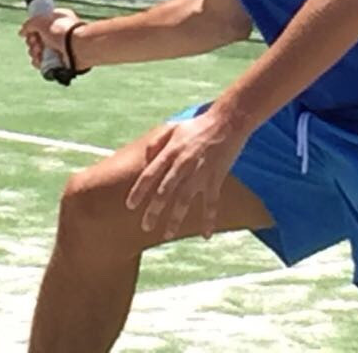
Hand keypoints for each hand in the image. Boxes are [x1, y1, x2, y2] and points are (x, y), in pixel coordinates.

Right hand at [19, 8, 82, 71]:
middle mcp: (57, 34)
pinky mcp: (58, 61)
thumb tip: (22, 33)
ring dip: (34, 53)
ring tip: (39, 52)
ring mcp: (58, 48)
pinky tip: (40, 60)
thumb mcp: (41, 21)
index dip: (32, 30)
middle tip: (36, 43)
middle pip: (36, 39)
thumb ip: (29, 25)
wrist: (78, 48)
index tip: (31, 32)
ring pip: (38, 52)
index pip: (39, 25)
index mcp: (57, 20)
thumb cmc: (63, 31)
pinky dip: (39, 62)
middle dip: (32, 42)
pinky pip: (42, 63)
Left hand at [126, 108, 246, 239]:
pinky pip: (211, 203)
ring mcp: (199, 174)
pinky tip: (206, 235)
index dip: (139, 191)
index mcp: (170, 152)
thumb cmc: (198, 125)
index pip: (150, 174)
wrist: (227, 122)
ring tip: (167, 235)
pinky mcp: (215, 179)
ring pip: (184, 201)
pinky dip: (209, 219)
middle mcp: (182, 165)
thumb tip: (146, 155)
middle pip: (164, 192)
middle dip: (154, 211)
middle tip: (146, 226)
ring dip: (175, 219)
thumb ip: (157, 141)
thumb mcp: (174, 127)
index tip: (130, 205)